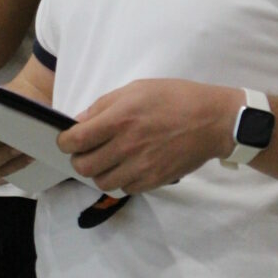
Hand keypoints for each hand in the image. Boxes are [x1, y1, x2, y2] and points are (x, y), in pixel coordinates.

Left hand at [57, 79, 242, 193]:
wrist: (213, 120)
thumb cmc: (174, 98)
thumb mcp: (136, 89)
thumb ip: (103, 106)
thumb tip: (79, 122)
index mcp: (119, 119)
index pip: (76, 140)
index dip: (65, 142)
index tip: (67, 140)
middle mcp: (127, 145)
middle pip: (84, 166)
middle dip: (78, 159)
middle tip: (85, 152)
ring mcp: (141, 166)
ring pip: (102, 182)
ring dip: (99, 172)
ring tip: (107, 160)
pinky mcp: (154, 180)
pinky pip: (125, 188)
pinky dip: (121, 180)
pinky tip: (128, 166)